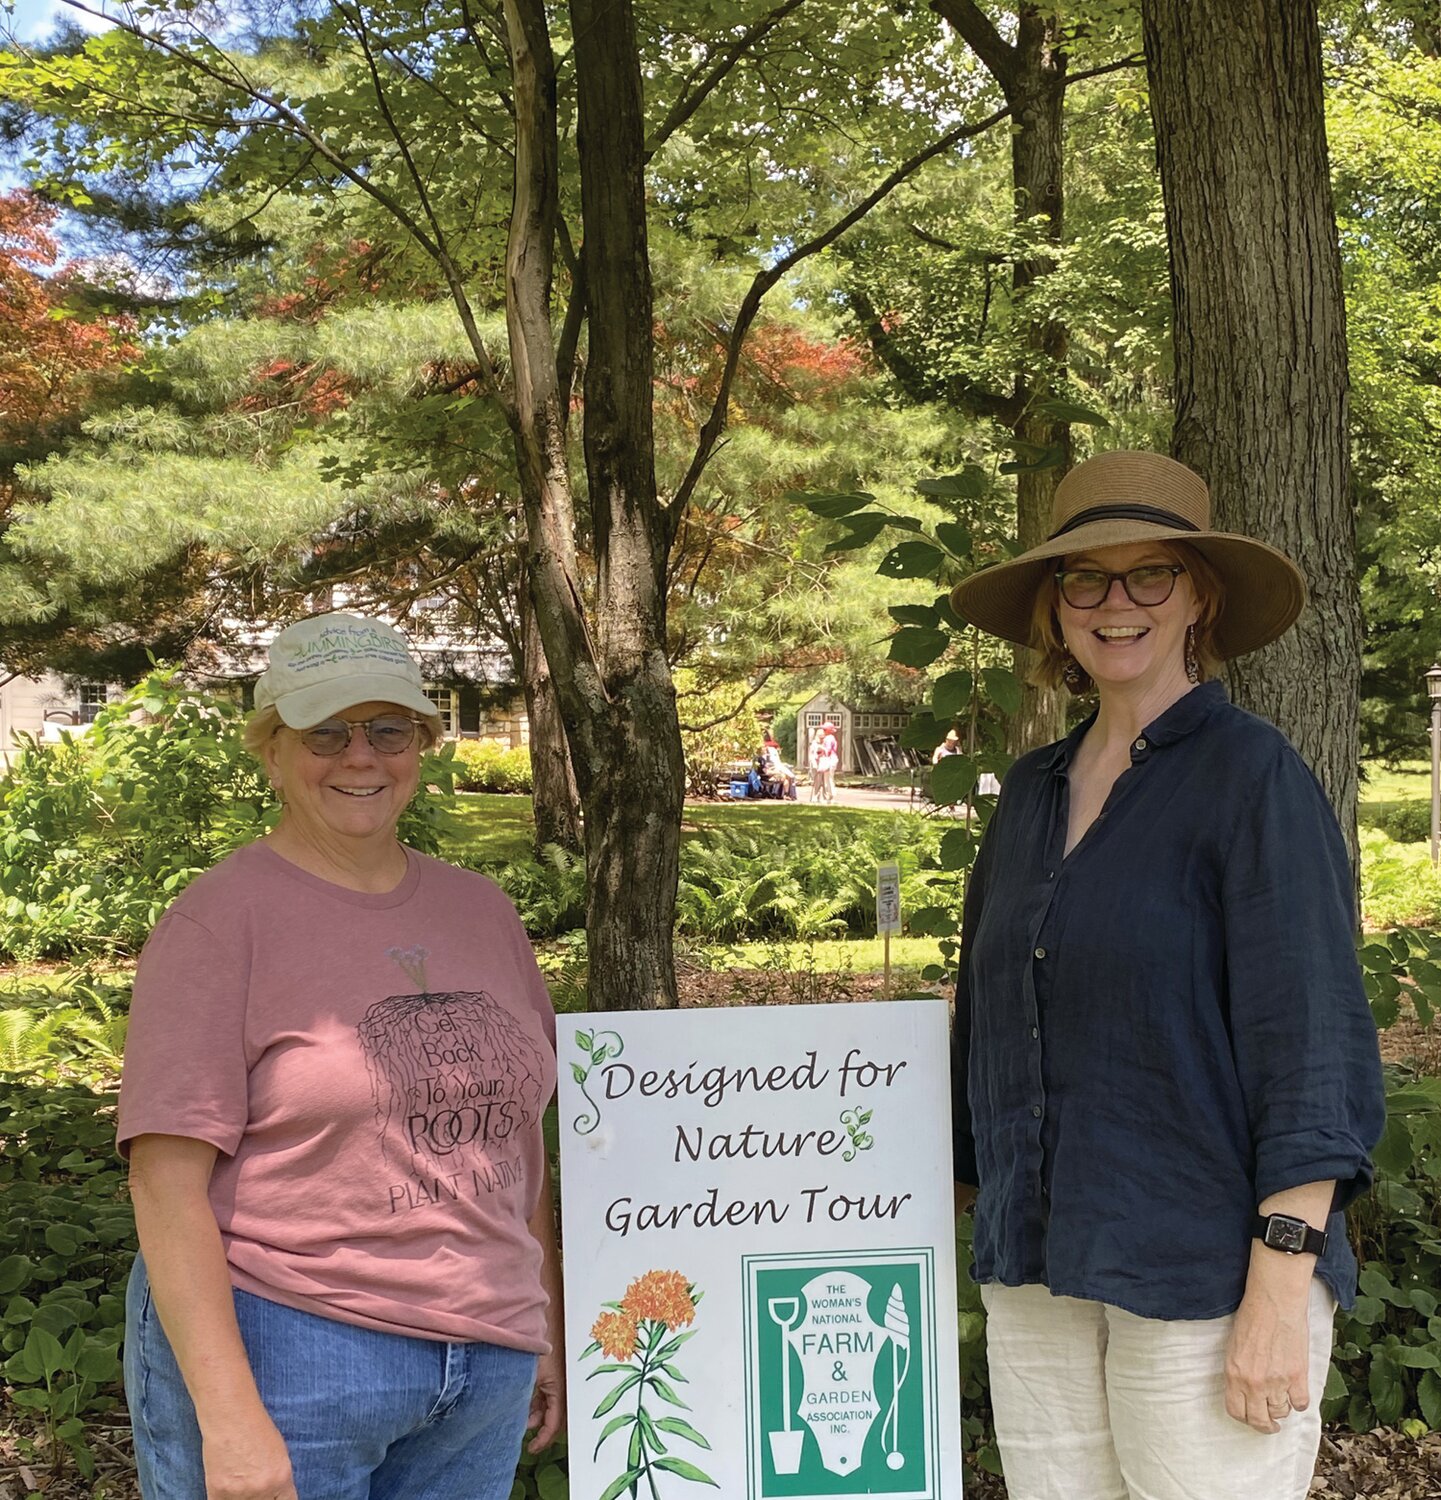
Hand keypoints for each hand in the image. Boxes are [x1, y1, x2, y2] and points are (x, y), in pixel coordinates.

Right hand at [200, 1407, 296, 1499]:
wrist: (231, 1416)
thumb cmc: (256, 1428)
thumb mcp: (278, 1453)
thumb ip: (277, 1478)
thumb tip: (275, 1494)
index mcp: (282, 1477)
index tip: (272, 1498)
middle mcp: (264, 1488)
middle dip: (260, 1498)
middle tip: (252, 1488)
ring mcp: (240, 1493)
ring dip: (239, 1498)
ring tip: (238, 1483)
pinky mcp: (218, 1493)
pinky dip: (223, 1498)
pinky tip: (225, 1488)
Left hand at [526, 1347, 566, 1452]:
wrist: (547, 1322)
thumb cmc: (540, 1346)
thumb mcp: (530, 1378)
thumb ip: (527, 1402)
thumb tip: (521, 1423)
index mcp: (560, 1391)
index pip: (554, 1425)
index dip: (543, 1440)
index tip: (531, 1448)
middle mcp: (563, 1388)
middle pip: (552, 1417)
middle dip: (538, 1427)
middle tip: (524, 1434)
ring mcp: (558, 1380)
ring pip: (548, 1405)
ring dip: (535, 1414)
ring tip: (519, 1416)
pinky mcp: (553, 1372)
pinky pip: (546, 1394)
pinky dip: (536, 1401)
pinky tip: (523, 1401)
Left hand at [1223, 1277, 1311, 1434]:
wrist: (1273, 1302)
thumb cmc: (1251, 1317)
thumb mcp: (1234, 1347)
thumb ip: (1239, 1372)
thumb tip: (1245, 1392)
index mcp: (1234, 1374)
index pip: (1236, 1411)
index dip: (1245, 1418)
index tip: (1251, 1417)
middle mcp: (1254, 1383)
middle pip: (1259, 1420)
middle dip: (1265, 1425)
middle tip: (1271, 1424)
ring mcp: (1277, 1382)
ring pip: (1281, 1412)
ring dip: (1282, 1409)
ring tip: (1282, 1399)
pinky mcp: (1297, 1377)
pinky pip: (1300, 1404)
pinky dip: (1299, 1401)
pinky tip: (1296, 1392)